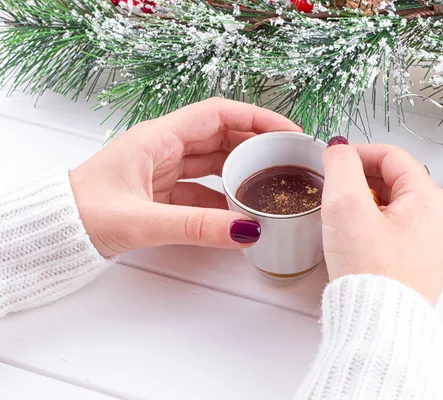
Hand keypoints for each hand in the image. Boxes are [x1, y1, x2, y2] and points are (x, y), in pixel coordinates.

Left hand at [70, 98, 300, 256]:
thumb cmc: (82, 213)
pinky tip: (240, 211)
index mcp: (157, 138)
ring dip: (243, 171)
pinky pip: (202, 189)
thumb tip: (246, 231)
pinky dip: (223, 198)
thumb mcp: (142, 220)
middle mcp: (164, 148)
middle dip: (257, 144)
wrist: (54, 231)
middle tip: (289, 159)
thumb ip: (195, 227)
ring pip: (214, 162)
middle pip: (222, 136)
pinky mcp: (162, 193)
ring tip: (272, 184)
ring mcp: (164, 170)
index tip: (287, 131)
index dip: (257, 118)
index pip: (218, 114)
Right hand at [321, 143, 442, 303]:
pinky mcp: (423, 268)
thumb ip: (341, 166)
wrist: (380, 327)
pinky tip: (358, 242)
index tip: (332, 163)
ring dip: (368, 204)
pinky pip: (400, 234)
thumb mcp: (345, 206)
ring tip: (342, 218)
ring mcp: (434, 247)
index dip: (358, 153)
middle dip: (362, 180)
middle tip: (333, 192)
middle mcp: (439, 220)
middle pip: (397, 181)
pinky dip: (377, 227)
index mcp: (428, 199)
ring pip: (397, 209)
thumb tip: (339, 149)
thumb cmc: (367, 268)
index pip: (391, 156)